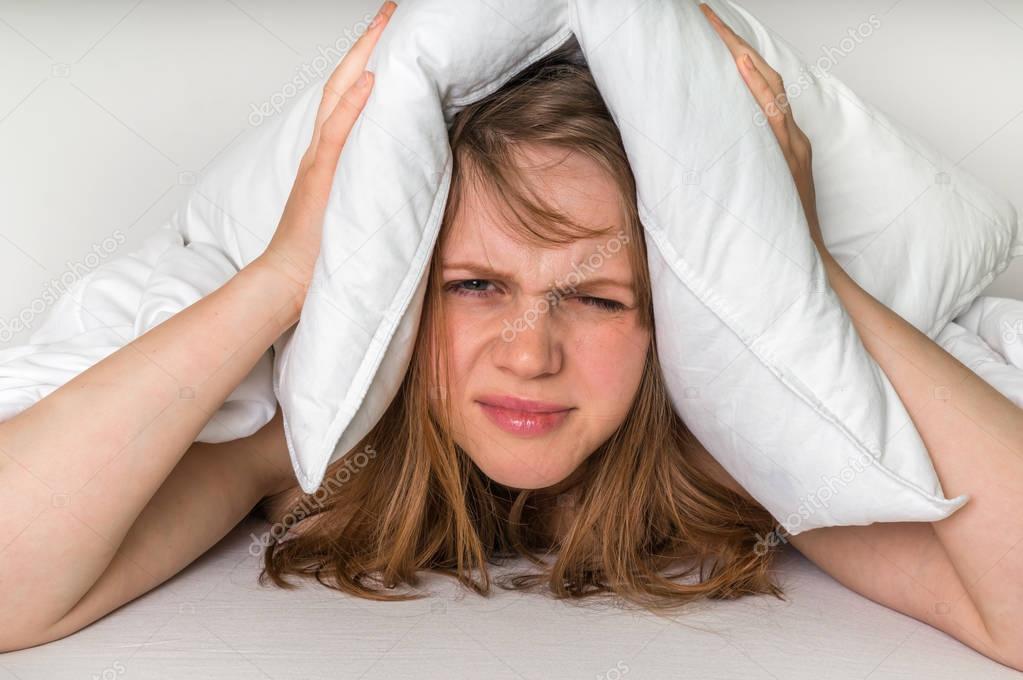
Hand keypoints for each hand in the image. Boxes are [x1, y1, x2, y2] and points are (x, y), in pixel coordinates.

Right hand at [249, 0, 396, 307]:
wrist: (291, 278)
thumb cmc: (321, 248)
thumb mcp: (355, 204)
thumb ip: (371, 180)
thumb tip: (402, 168)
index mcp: (331, 152)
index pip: (349, 94)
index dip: (368, 60)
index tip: (389, 32)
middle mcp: (324, 148)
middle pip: (343, 81)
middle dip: (367, 43)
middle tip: (390, 12)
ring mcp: (320, 160)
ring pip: (339, 96)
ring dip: (362, 58)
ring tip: (384, 26)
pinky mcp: (320, 178)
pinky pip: (337, 135)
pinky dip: (352, 104)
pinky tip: (370, 79)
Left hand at [699, 3, 825, 253]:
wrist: (804, 254)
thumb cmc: (779, 225)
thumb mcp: (757, 187)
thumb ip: (743, 167)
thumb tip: (711, 156)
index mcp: (782, 138)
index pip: (758, 85)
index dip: (736, 55)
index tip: (710, 30)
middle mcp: (790, 134)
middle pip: (763, 74)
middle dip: (734, 42)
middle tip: (706, 14)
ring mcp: (792, 143)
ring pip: (770, 86)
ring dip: (742, 54)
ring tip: (717, 26)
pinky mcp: (792, 156)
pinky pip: (775, 115)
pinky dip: (759, 88)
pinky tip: (742, 66)